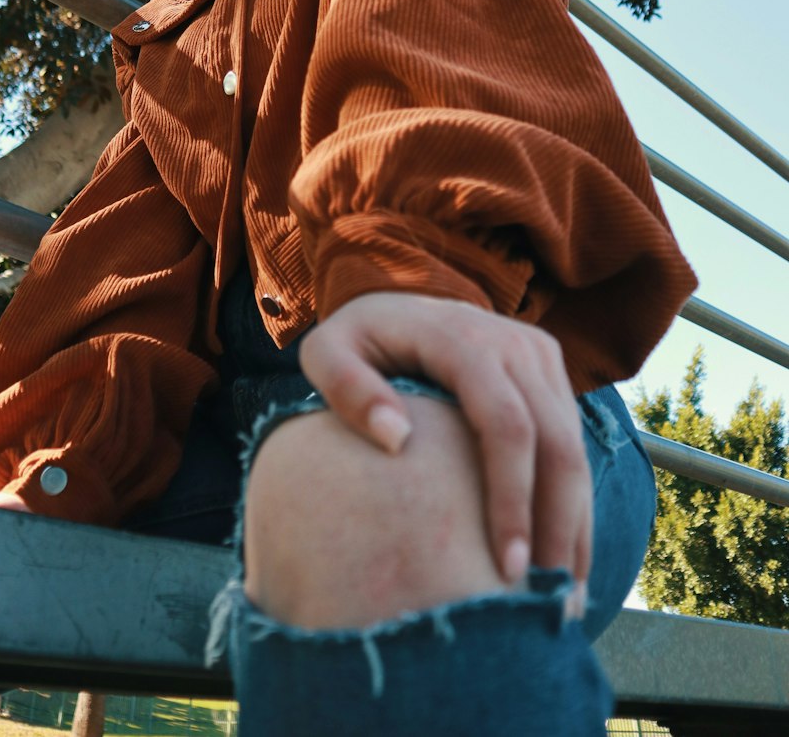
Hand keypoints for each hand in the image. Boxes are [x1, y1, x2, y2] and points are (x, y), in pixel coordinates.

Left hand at [298, 291, 590, 592]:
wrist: (395, 298)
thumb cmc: (355, 340)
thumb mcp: (325, 351)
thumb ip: (346, 387)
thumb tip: (396, 440)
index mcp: (462, 338)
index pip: (507, 424)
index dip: (513, 497)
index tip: (507, 566)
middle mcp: (513, 342)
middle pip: (557, 442)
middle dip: (560, 526)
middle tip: (549, 604)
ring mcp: (538, 354)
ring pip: (575, 446)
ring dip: (577, 524)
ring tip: (565, 598)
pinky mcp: (549, 371)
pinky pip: (573, 441)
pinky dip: (574, 503)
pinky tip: (566, 558)